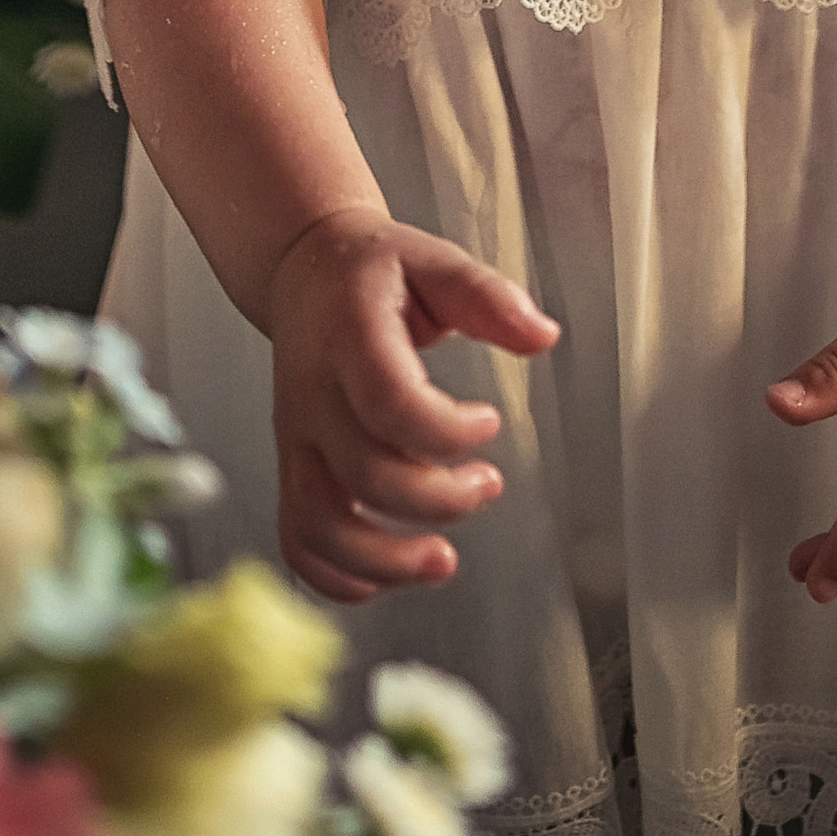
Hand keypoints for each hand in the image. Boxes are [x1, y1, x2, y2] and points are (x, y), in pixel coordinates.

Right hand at [265, 201, 557, 602]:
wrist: (302, 268)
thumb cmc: (374, 271)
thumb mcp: (433, 260)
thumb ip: (487, 297)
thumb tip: (544, 335)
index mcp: (348, 337)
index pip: (389, 403)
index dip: (447, 431)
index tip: (490, 423)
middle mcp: (311, 395)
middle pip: (363, 474)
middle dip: (437, 500)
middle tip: (489, 484)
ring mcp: (295, 438)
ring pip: (319, 525)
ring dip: (384, 561)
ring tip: (442, 561)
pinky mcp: (292, 466)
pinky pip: (298, 539)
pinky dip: (337, 574)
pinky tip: (387, 575)